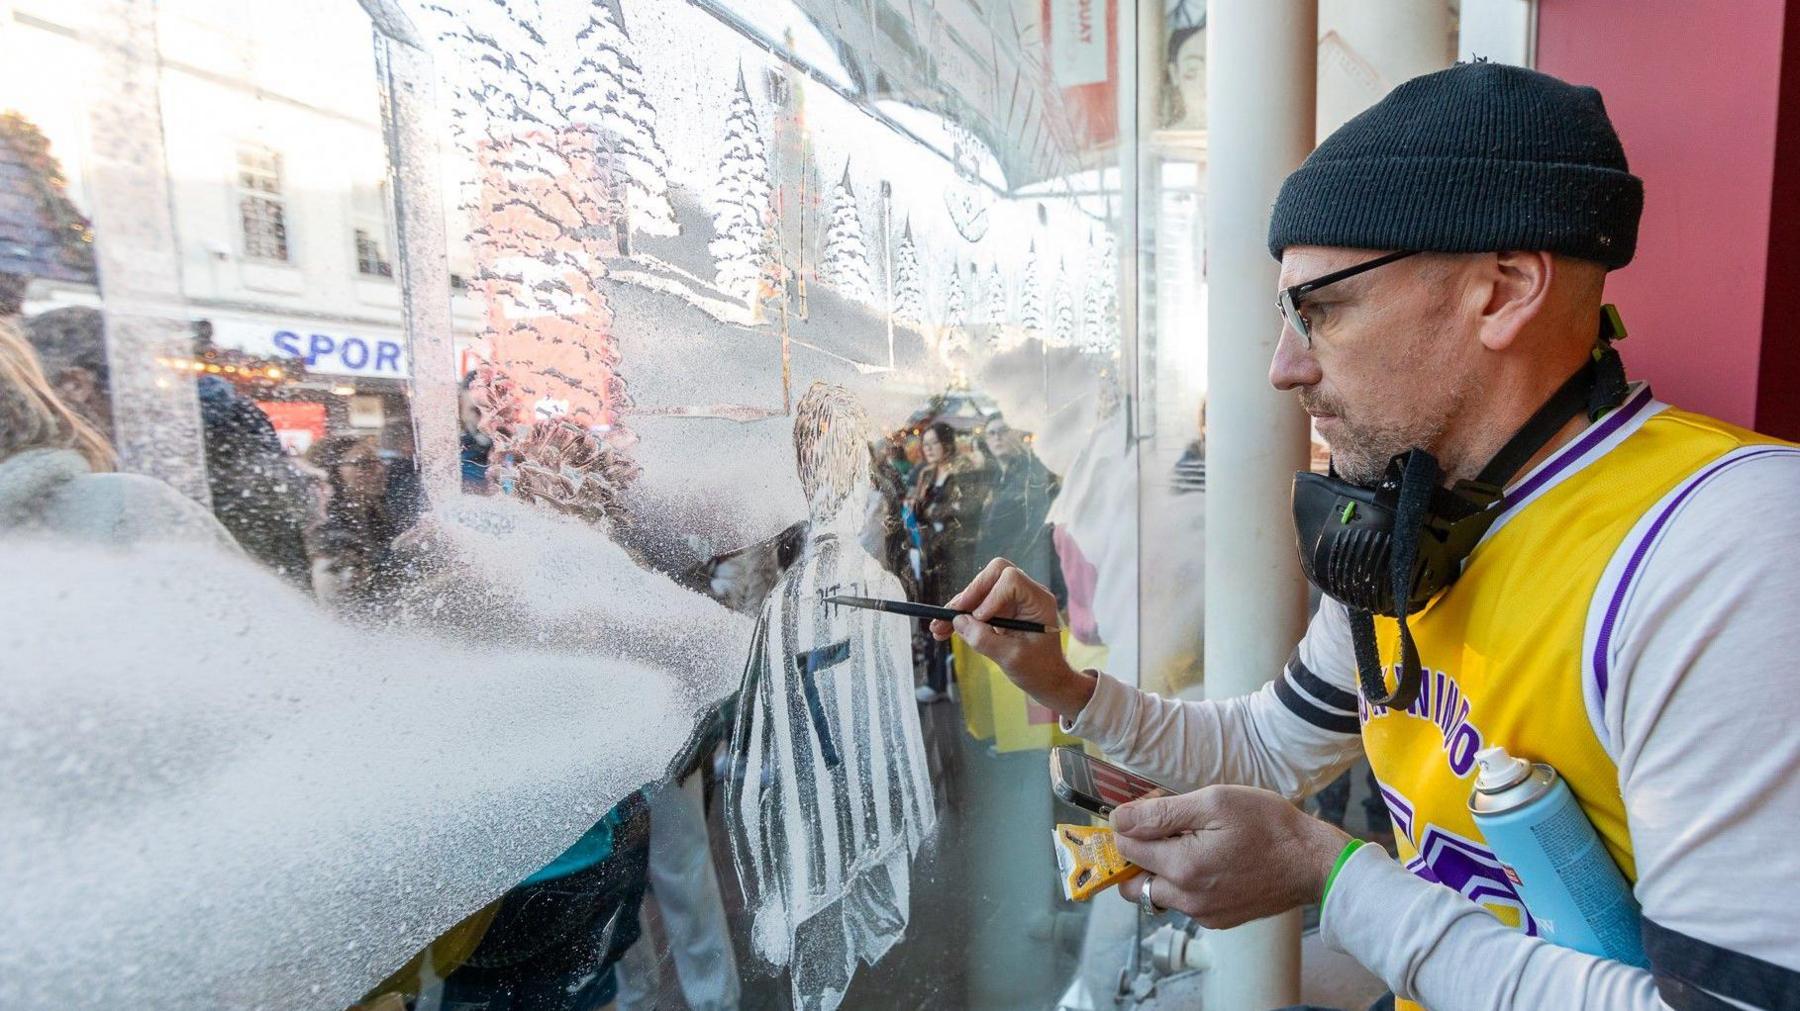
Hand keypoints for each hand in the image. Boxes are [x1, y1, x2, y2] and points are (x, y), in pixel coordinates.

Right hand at [932, 558, 1092, 718]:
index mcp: (1038, 601)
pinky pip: (978, 603)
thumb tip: (958, 621)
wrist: (1046, 680)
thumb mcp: (1011, 658)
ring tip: (938, 628)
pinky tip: (944, 629)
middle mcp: (1027, 594)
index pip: (1011, 579)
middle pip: (993, 574)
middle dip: (970, 594)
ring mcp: (1013, 600)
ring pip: (981, 588)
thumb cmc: (1037, 670)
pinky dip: (962, 615)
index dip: (991, 595)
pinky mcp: (1001, 609)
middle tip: (951, 614)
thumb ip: (985, 639)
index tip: (981, 618)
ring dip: (959, 607)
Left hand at [1113, 785, 1349, 928]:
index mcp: (1183, 866)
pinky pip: (1184, 904)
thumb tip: (1119, 819)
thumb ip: (1161, 812)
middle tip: (1161, 830)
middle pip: (1133, 881)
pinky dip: (1185, 884)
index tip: (1148, 809)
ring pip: (1158, 894)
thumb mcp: (1215, 802)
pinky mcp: (1218, 920)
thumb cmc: (1269, 825)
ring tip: (1190, 843)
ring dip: (1161, 870)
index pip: (1125, 847)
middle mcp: (1188, 898)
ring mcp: (1203, 914)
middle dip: (1137, 855)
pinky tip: (1209, 861)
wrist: (1313, 862)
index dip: (1131, 823)